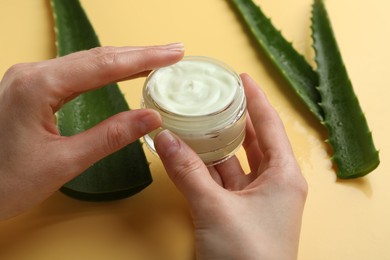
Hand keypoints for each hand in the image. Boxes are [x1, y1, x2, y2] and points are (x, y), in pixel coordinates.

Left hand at [0, 43, 183, 219]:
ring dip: (123, 60)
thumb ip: (110, 136)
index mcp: (39, 86)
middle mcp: (32, 74)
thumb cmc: (5, 182)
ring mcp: (29, 79)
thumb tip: (151, 118)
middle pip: (97, 56)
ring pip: (86, 62)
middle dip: (138, 53)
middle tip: (172, 52)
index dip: (144, 58)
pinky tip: (120, 71)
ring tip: (155, 60)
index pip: (104, 65)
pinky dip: (104, 71)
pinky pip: (75, 72)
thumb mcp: (64, 162)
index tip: (172, 54)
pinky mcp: (30, 89)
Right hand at [155, 73, 307, 259]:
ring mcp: (254, 201)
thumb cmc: (247, 256)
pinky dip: (205, 170)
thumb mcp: (215, 208)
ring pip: (233, 163)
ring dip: (214, 146)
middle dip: (234, 119)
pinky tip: (189, 156)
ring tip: (197, 121)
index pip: (270, 126)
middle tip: (216, 97)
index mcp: (283, 176)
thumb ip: (187, 171)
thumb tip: (163, 137)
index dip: (257, 99)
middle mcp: (273, 185)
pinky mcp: (237, 214)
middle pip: (253, 142)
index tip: (242, 78)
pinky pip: (221, 183)